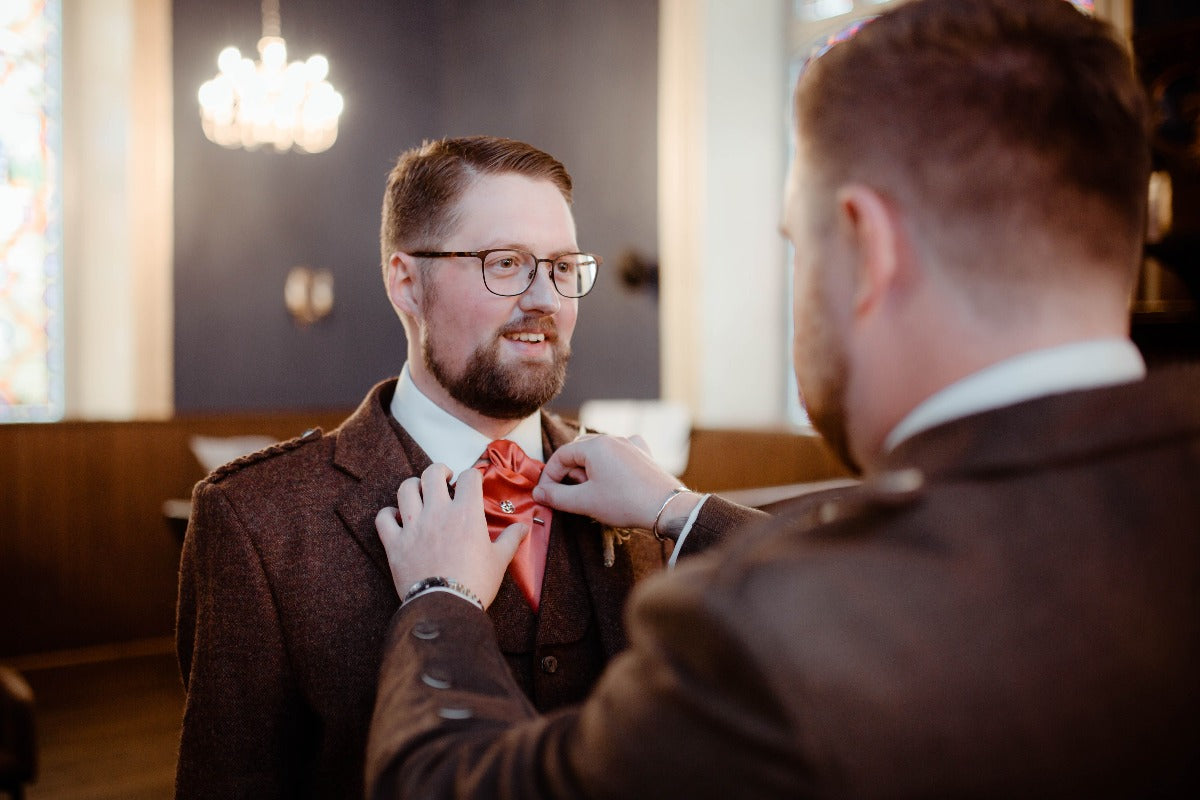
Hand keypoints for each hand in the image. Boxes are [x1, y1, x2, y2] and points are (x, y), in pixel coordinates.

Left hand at [375, 464, 527, 608]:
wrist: (446, 607)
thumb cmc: (476, 583)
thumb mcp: (499, 560)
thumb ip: (511, 539)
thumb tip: (524, 528)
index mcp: (466, 513)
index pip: (469, 477)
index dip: (472, 476)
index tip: (472, 483)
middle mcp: (438, 512)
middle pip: (432, 473)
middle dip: (439, 470)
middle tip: (444, 478)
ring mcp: (413, 526)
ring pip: (406, 489)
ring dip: (413, 486)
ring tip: (419, 491)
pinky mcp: (395, 543)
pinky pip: (383, 518)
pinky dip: (388, 514)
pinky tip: (395, 517)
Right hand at [533, 434, 696, 531]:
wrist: (666, 508)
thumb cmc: (625, 503)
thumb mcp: (584, 502)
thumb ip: (557, 496)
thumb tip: (539, 493)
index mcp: (595, 445)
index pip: (561, 456)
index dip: (549, 475)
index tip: (546, 493)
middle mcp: (613, 438)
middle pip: (579, 452)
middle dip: (570, 474)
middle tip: (572, 495)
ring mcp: (630, 444)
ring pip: (598, 453)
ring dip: (588, 471)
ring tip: (593, 493)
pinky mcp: (643, 454)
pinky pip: (618, 453)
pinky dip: (609, 465)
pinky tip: (613, 478)